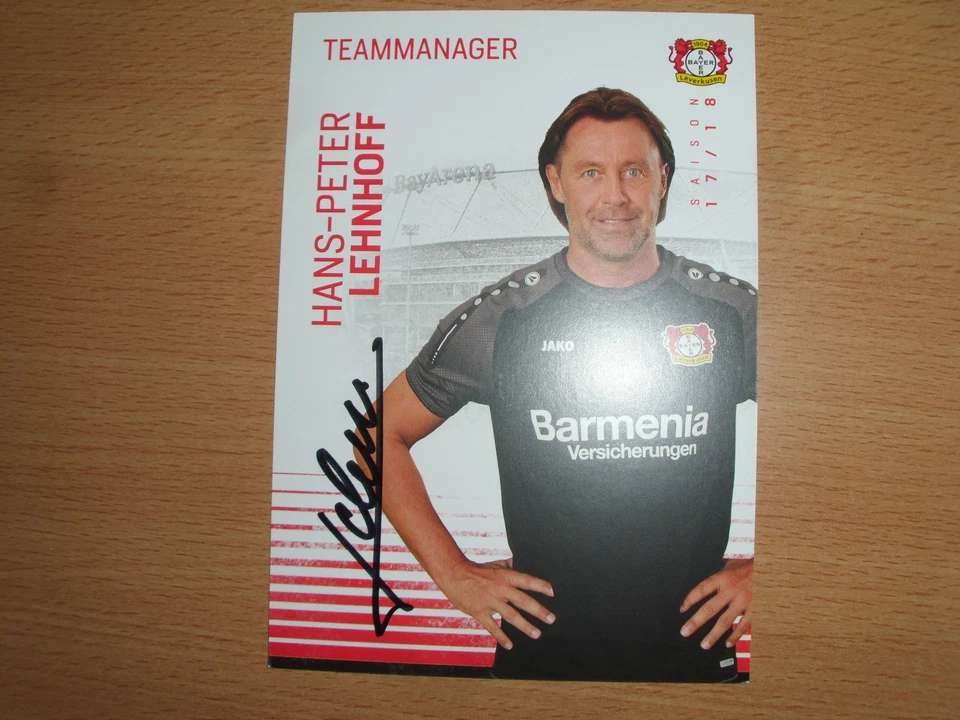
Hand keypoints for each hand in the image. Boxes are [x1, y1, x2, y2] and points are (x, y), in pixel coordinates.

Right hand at [437, 557, 554, 649]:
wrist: (454, 575)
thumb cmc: (476, 570)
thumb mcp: (495, 564)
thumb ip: (510, 565)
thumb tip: (521, 562)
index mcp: (505, 576)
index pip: (526, 581)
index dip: (540, 586)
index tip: (553, 592)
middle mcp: (500, 589)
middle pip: (523, 601)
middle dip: (539, 611)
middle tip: (551, 619)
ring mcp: (490, 602)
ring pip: (511, 616)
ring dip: (525, 626)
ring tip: (537, 634)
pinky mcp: (480, 612)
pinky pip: (493, 627)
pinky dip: (502, 637)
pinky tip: (510, 645)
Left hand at [679, 558, 752, 649]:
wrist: (771, 568)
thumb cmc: (750, 567)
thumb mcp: (731, 565)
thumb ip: (718, 575)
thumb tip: (706, 584)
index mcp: (723, 578)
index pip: (701, 590)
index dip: (690, 600)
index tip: (682, 609)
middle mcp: (731, 590)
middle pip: (709, 608)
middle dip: (695, 622)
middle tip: (685, 632)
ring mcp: (743, 601)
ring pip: (725, 621)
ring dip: (713, 634)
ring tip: (704, 644)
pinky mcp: (754, 610)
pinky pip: (743, 625)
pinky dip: (735, 636)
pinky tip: (728, 643)